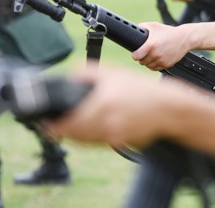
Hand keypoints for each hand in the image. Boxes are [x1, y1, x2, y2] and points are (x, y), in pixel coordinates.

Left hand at [44, 64, 167, 146]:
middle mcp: (107, 123)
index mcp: (102, 104)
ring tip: (72, 127)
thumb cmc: (141, 89)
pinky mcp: (121, 143)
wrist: (166, 108)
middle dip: (64, 132)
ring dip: (76, 137)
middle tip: (55, 127)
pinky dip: (91, 138)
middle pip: (76, 135)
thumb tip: (69, 77)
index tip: (47, 126)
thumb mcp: (114, 73)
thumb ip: (88, 72)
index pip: (70, 123)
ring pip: (86, 141)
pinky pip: (99, 143)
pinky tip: (92, 129)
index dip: (55, 128)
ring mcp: (114, 135)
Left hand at [132, 22, 191, 70]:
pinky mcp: (167, 65)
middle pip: (142, 62)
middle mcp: (155, 54)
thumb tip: (135, 30)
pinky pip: (156, 68)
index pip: (136, 56)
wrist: (184, 38)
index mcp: (150, 45)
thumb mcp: (154, 26)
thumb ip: (142, 27)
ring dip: (148, 62)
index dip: (135, 54)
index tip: (136, 53)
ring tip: (151, 55)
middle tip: (145, 53)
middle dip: (142, 57)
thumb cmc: (169, 32)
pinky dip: (155, 65)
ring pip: (148, 66)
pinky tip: (156, 58)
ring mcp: (161, 61)